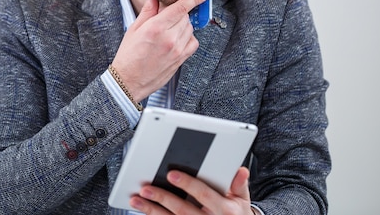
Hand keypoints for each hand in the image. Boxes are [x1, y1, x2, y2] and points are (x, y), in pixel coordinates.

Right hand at [111, 0, 209, 101]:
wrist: (129, 80)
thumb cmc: (128, 55)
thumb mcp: (134, 29)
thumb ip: (147, 10)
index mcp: (156, 27)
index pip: (181, 8)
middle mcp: (169, 38)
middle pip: (185, 16)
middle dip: (178, 13)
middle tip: (165, 18)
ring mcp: (177, 50)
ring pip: (190, 28)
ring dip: (182, 25)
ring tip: (168, 31)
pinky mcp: (181, 59)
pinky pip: (193, 42)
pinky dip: (188, 38)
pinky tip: (177, 39)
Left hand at [129, 167, 253, 214]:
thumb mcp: (242, 201)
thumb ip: (239, 185)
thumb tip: (241, 170)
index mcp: (225, 209)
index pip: (203, 193)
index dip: (187, 184)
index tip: (171, 174)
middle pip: (182, 209)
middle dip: (163, 197)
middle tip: (146, 187)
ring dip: (152, 210)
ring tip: (136, 200)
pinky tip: (144, 210)